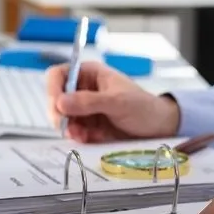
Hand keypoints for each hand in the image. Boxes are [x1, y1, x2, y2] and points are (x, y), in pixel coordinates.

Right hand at [45, 61, 179, 142]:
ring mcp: (85, 110)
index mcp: (89, 74)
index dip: (53, 89)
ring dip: (67, 127)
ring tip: (79, 135)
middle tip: (64, 126)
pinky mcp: (89, 127)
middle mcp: (83, 90)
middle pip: (56, 98)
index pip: (58, 75)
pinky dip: (75, 136)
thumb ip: (89, 102)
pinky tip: (85, 139)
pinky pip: (73, 131)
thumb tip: (61, 102)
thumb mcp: (117, 102)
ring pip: (62, 118)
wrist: (159, 128)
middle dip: (58, 113)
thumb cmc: (143, 107)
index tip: (57, 107)